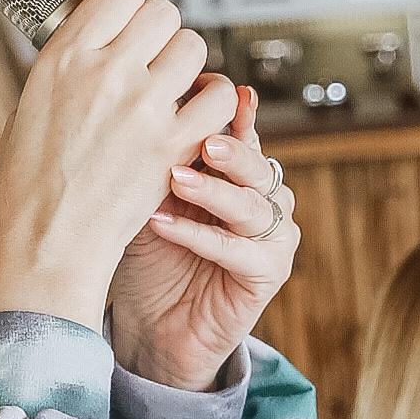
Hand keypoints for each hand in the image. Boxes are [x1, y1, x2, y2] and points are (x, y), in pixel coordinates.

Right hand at [0, 0, 235, 337]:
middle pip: (164, 12)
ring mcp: (144, 107)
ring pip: (194, 48)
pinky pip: (218, 99)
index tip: (131, 18)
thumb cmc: (27, 187)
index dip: (133, 1)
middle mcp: (106, 72)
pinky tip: (199, 112)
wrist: (44, 245)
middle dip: (161, 30)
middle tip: (154, 55)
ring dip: (187, 63)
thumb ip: (67, 69)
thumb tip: (93, 44)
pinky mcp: (173, 145)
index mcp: (64, 57)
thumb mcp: (27, 106)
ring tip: (175, 85)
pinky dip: (214, 102)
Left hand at [108, 85, 300, 391]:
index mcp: (238, 176)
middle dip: (232, 150)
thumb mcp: (149, 199)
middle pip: (258, 166)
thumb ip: (160, 160)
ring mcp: (271, 238)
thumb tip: (148, 106)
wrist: (151, 328)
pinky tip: (165, 225)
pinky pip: (239, 250)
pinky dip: (201, 237)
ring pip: (253, 206)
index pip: (244, 136)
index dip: (236, 114)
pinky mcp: (268, 275)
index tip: (223, 90)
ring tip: (176, 180)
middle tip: (203, 138)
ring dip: (214, 191)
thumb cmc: (150, 259)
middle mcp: (262, 202)